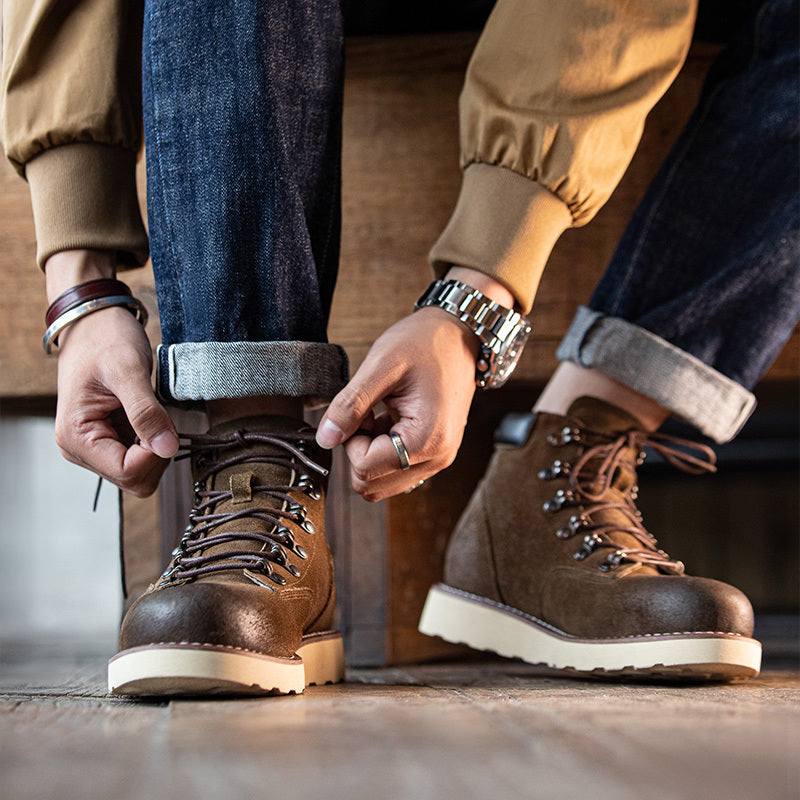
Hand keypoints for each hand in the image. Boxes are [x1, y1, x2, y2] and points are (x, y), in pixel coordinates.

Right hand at [46, 250, 177, 496]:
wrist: (95, 322)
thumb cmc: (105, 340)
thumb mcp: (128, 371)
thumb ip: (146, 412)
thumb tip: (168, 449)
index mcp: (77, 438)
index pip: (128, 472)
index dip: (155, 454)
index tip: (163, 422)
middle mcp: (82, 450)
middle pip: (135, 480)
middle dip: (157, 453)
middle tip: (160, 414)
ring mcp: (96, 447)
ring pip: (141, 473)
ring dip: (157, 447)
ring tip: (152, 411)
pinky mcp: (110, 440)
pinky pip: (141, 457)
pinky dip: (154, 441)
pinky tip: (151, 416)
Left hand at [316, 307, 477, 500]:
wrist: (460, 335)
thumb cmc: (426, 343)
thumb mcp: (381, 365)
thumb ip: (350, 405)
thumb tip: (325, 438)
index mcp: (428, 439)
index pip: (366, 469)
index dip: (350, 440)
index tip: (360, 410)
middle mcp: (437, 457)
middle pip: (372, 484)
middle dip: (359, 449)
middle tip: (367, 413)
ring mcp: (438, 459)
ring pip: (381, 483)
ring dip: (369, 452)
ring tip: (379, 415)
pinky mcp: (434, 454)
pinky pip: (395, 471)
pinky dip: (382, 451)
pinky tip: (388, 420)